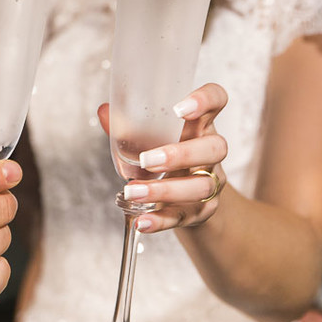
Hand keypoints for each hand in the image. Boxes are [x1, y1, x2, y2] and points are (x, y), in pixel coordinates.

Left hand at [97, 82, 227, 232]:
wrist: (188, 199)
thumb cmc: (168, 155)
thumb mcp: (152, 137)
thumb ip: (130, 125)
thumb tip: (105, 112)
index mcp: (200, 123)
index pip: (216, 100)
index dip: (205, 100)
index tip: (180, 108)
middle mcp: (210, 151)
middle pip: (214, 148)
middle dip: (180, 155)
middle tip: (146, 160)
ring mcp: (210, 182)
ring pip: (201, 186)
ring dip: (164, 190)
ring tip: (132, 192)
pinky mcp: (202, 211)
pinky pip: (185, 216)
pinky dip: (161, 220)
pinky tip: (142, 221)